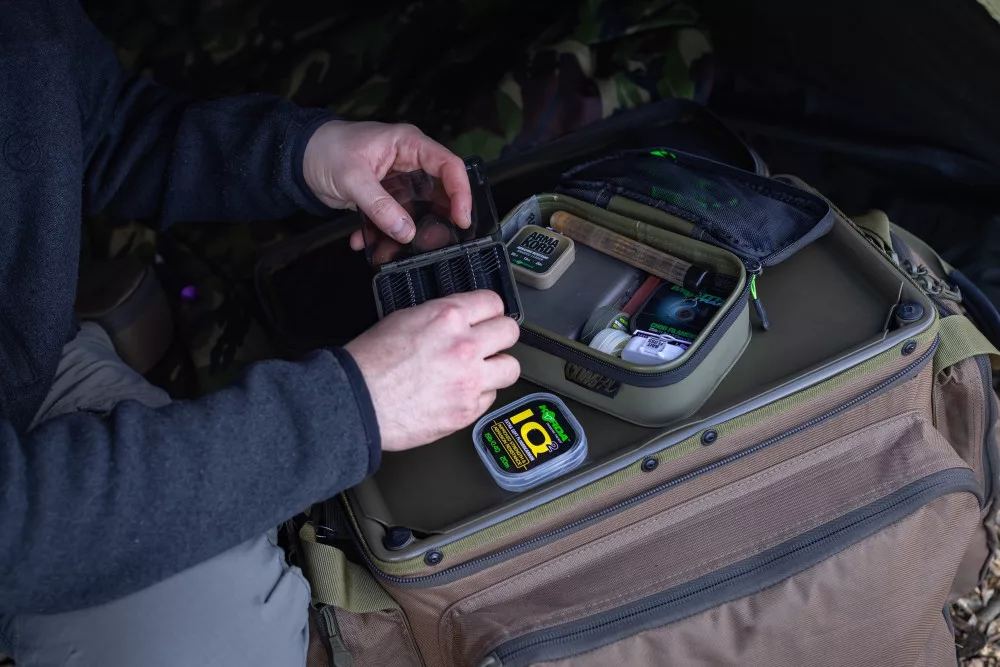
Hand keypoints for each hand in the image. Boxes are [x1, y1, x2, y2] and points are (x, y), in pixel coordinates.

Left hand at [302, 120, 471, 249]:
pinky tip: (367, 243)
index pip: (449, 166)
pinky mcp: (384, 199)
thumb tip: (406, 232)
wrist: (299, 158)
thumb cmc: (326, 150)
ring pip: (416, 210)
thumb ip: (379, 206)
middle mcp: (409, 163)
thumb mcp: (353, 178)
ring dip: (406, 231)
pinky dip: (382, 233)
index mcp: (409, 145)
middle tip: (435, 241)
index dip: (460, 193)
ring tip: (398, 248)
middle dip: (437, 218)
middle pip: (438, 192)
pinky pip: (393, 219)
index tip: (461, 219)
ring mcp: (397, 182)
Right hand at [344, 291, 520, 451]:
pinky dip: (478, 395)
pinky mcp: (467, 410)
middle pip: (510, 333)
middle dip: (499, 337)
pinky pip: (490, 398)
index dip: (490, 311)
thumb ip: (440, 317)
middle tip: (489, 343)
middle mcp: (464, 346)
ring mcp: (469, 380)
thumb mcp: (404, 318)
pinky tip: (459, 392)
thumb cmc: (370, 363)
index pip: (493, 302)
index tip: (488, 317)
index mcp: (447, 317)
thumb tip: (459, 320)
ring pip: (510, 368)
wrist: (357, 402)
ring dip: (496, 368)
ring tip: (480, 371)